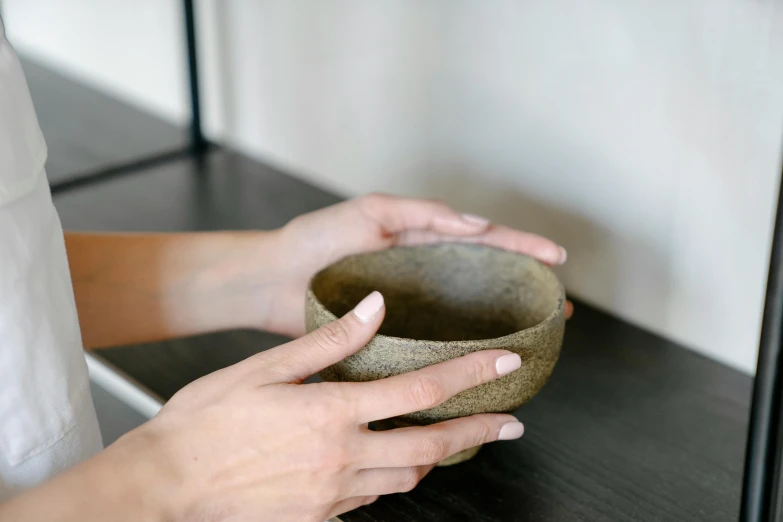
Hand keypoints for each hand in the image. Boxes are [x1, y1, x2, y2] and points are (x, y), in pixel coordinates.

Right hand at [107, 292, 523, 520]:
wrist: (164, 487)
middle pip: (430, 446)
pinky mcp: (318, 518)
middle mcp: (341, 458)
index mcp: (330, 413)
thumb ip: (328, 341)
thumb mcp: (262, 369)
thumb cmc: (204, 423)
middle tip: (510, 422)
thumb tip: (374, 308)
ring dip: (438, 458)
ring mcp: (331, 495)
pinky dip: (391, 478)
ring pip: (406, 479)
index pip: (420, 393)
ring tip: (458, 439)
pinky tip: (390, 464)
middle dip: (477, 431)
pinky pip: (370, 498)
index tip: (506, 366)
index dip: (471, 377)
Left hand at [268, 193, 571, 336]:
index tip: (556, 260)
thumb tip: (477, 224)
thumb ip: (422, 213)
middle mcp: (421, 273)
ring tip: (535, 337)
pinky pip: (435, 341)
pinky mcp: (392, 335)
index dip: (521, 247)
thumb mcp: (371, 211)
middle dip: (523, 290)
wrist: (271, 281)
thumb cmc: (315, 240)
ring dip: (501, 323)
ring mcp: (409, 305)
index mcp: (420, 238)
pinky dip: (462, 350)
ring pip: (466, 314)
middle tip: (558, 309)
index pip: (482, 240)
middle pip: (484, 279)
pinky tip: (481, 362)